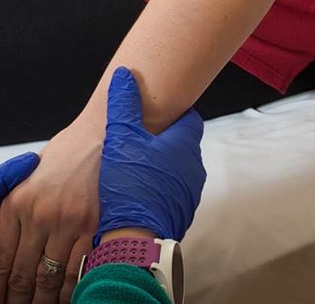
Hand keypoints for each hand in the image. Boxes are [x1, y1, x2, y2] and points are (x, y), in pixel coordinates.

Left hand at [0, 122, 101, 303]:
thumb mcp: (26, 178)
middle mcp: (37, 213)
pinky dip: (71, 291)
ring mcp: (66, 221)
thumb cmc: (64, 156)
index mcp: (14, 202)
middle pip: (21, 274)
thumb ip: (14, 213)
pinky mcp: (93, 226)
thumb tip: (4, 254)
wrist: (100, 134)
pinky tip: (65, 300)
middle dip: (14, 302)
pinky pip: (78, 270)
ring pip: (49, 278)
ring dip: (42, 301)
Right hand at [98, 67, 205, 242]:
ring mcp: (189, 194)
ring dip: (161, 168)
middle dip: (164, 142)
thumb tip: (124, 75)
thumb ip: (123, 105)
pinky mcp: (181, 214)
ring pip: (177, 171)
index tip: (156, 114)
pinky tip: (137, 193)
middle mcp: (194, 168)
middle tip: (139, 141)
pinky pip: (171, 194)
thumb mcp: (120, 138)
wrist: (135, 238)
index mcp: (185, 145)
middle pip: (182, 145)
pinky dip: (158, 190)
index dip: (174, 114)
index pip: (190, 119)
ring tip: (135, 168)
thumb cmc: (130, 184)